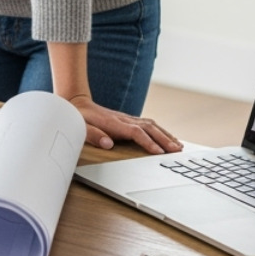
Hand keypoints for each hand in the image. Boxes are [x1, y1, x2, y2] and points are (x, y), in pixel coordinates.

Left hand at [66, 94, 181, 154]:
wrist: (76, 103)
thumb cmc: (78, 118)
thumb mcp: (80, 127)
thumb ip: (93, 135)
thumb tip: (108, 144)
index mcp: (114, 123)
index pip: (136, 132)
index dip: (148, 142)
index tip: (159, 152)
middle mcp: (124, 119)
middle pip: (149, 128)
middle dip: (164, 139)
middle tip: (177, 151)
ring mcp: (127, 118)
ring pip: (151, 125)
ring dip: (165, 134)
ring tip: (178, 145)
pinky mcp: (128, 120)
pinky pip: (148, 125)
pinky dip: (160, 131)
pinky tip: (167, 137)